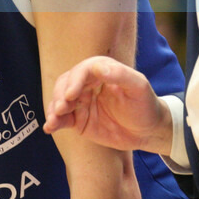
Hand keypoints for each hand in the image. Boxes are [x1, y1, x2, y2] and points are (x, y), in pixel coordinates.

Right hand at [43, 56, 173, 155]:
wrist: (148, 131)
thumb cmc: (146, 105)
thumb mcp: (138, 88)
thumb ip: (120, 75)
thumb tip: (97, 67)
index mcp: (102, 70)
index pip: (82, 71)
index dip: (74, 81)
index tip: (71, 95)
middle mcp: (88, 84)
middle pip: (66, 84)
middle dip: (60, 95)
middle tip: (61, 109)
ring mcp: (82, 102)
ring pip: (60, 100)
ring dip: (53, 109)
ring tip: (53, 121)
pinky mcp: (79, 119)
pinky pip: (62, 119)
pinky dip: (53, 122)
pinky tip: (49, 128)